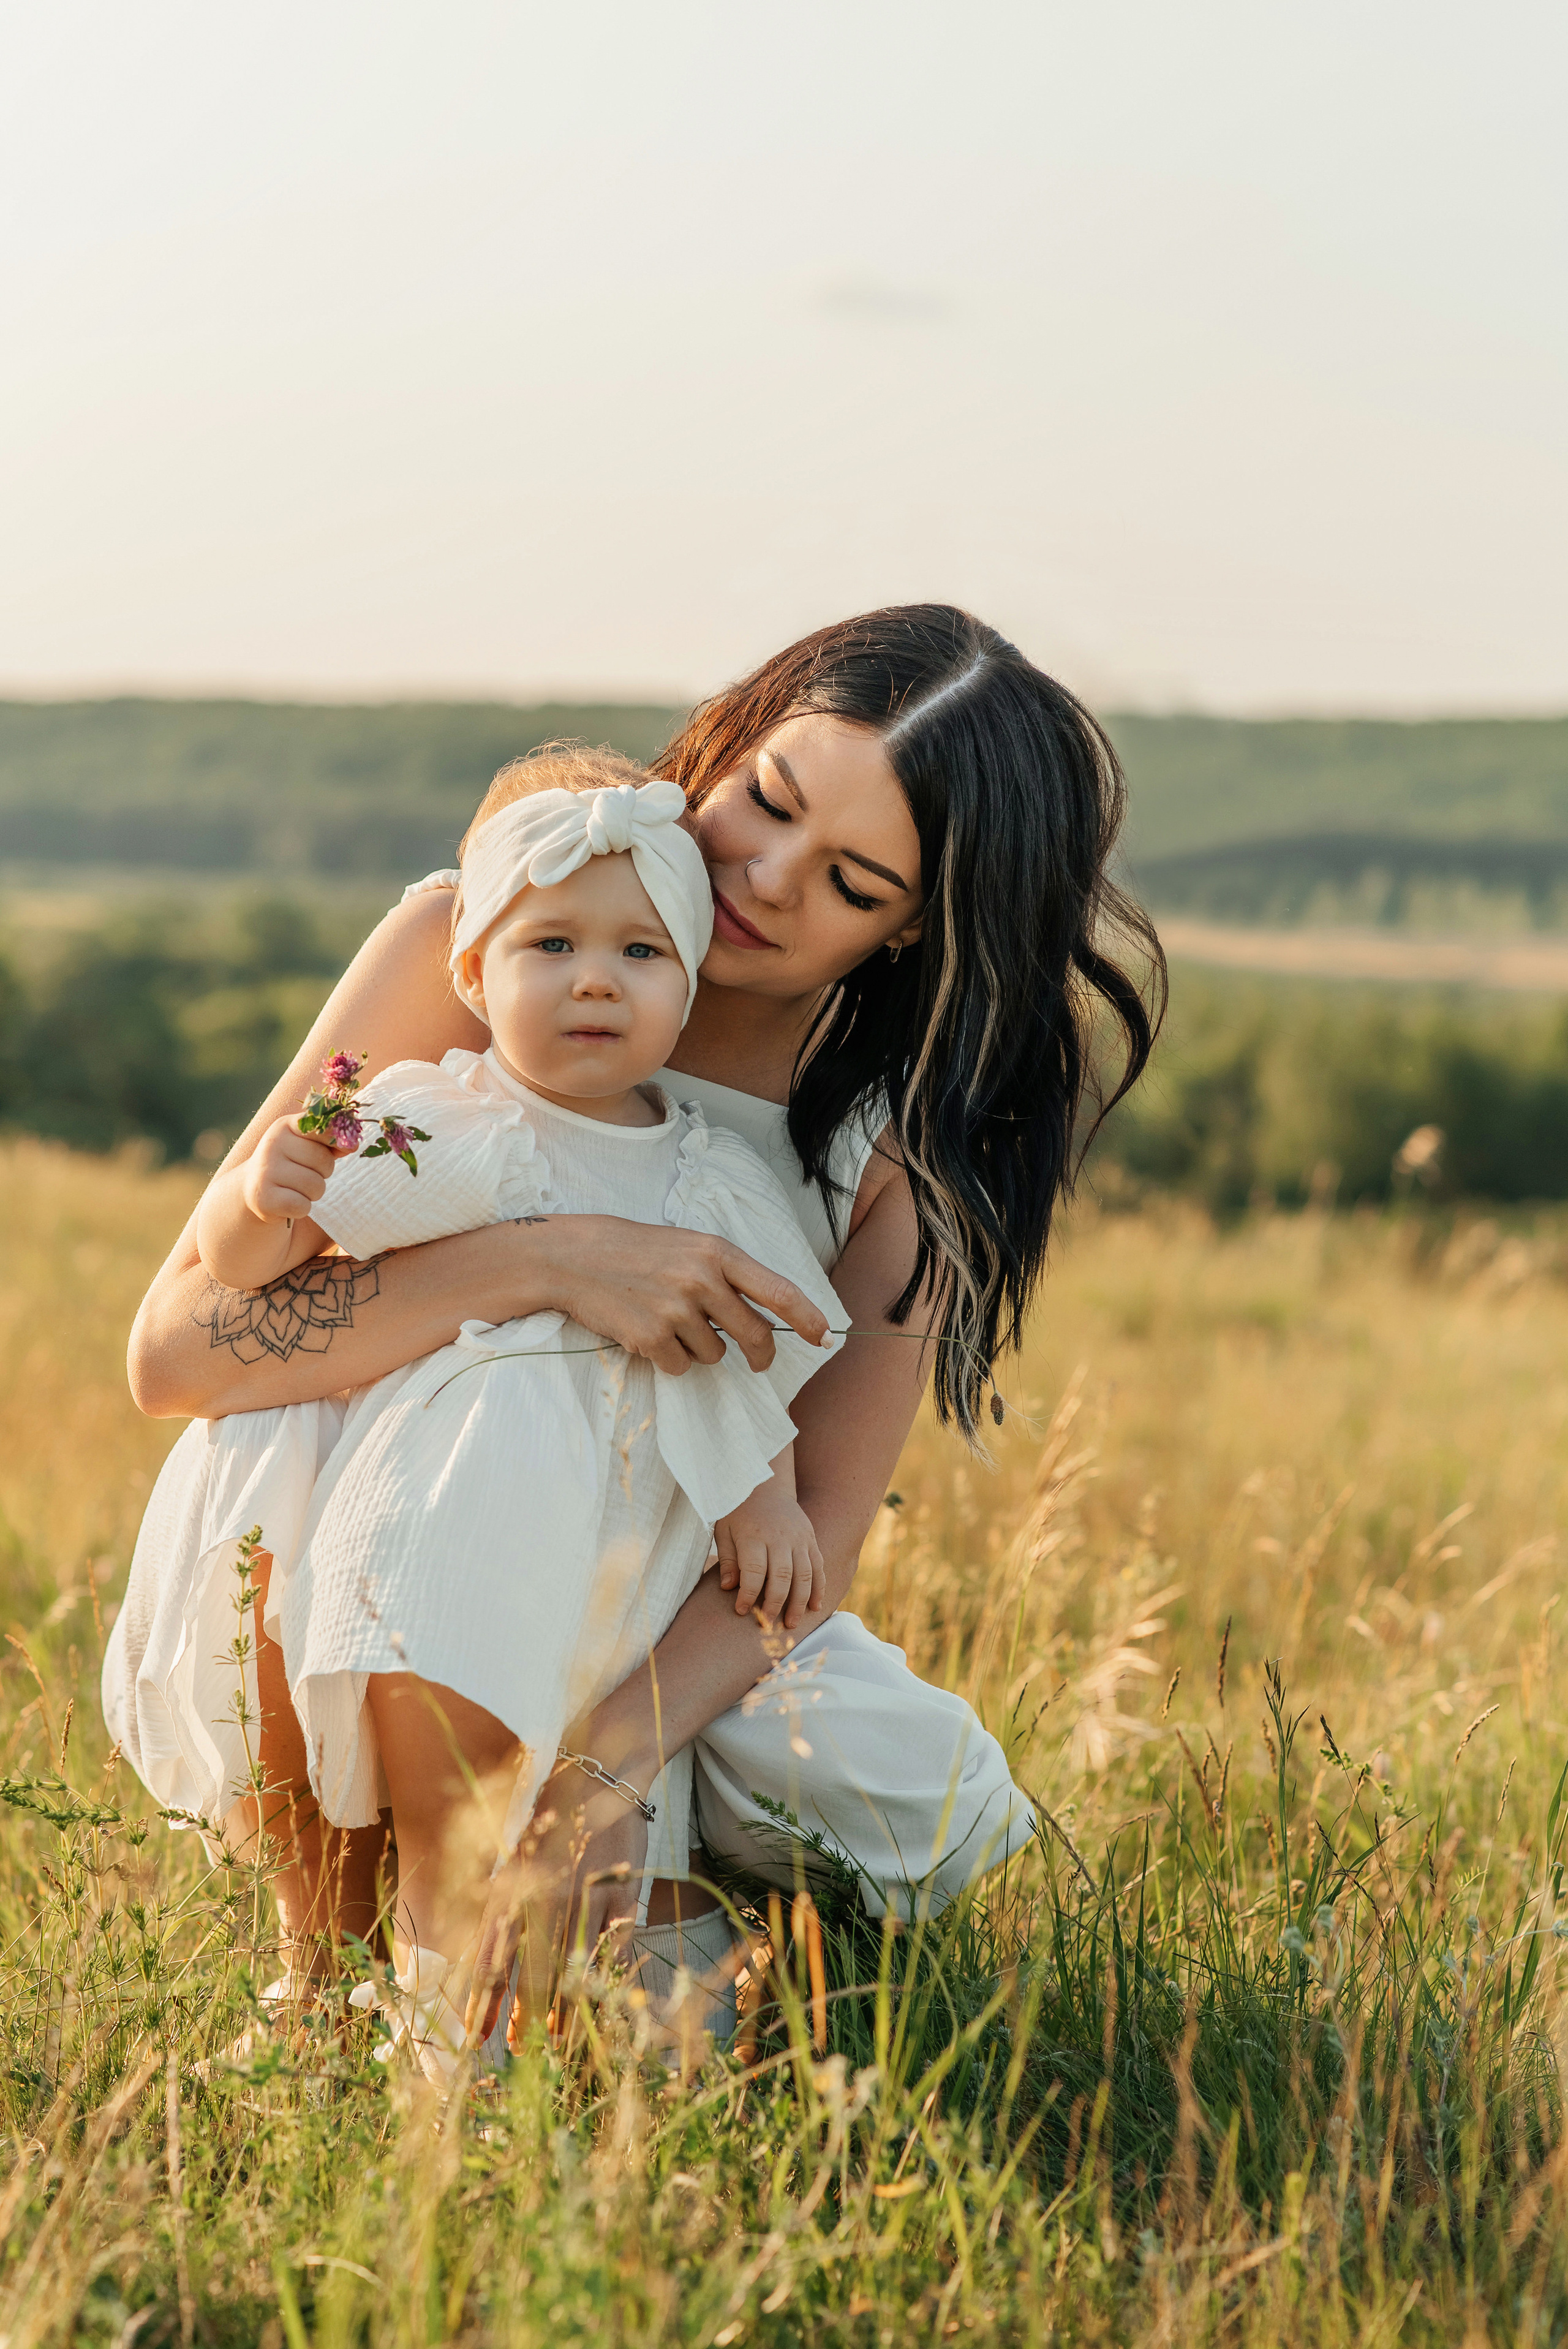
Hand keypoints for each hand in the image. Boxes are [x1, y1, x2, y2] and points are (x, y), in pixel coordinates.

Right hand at [240, 1114, 350, 1224]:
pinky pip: (302, 1206)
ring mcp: (266, 1170)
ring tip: (296, 1187)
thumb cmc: (290, 1163)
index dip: (336, 1139)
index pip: (321, 1127)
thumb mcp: (306, 1145)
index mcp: (285, 1126)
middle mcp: (272, 1144)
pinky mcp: (263, 1197)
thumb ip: (330, 1141)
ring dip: (313, 1193)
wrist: (252, 1187)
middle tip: (306, 1174)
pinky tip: (289, 1201)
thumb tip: (351, 1145)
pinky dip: (302, 1208)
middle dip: (323, 1173)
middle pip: (323, 1161)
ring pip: (315, 1186)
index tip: (342, 1148)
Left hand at [466, 1765, 650, 2043]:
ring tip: (553, 2042)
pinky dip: (602, 1977)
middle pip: (531, 1971)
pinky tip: (597, 2002)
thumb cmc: (550, 1817)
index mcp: (512, 1887)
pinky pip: (611, 1947)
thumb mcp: (514, 1855)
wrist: (601, 1775)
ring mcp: (585, 1895)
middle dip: (521, 2017)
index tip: (472, 2038)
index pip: (491, 1957)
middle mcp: (544, 1895)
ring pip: (572, 1965)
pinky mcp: (620, 1892)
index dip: (482, 2000)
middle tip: (515, 2051)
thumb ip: (500, 1902)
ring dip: (561, 2008)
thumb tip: (480, 1957)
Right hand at [539, 1218, 832, 1376]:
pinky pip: (680, 1367)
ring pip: (714, 1354)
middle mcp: (702, 1279)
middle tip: (757, 1360)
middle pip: (756, 1335)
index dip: (809, 1318)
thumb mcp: (687, 1246)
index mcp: (717, 1252)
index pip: (779, 1291)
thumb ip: (726, 1275)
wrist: (572, 1257)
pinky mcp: (651, 1337)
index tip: (826, 1338)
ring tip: (668, 1321)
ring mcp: (676, 1309)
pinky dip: (668, 1359)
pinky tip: (647, 1333)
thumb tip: (764, 1313)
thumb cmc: (633, 1250)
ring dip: (698, 1348)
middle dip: (760, 1354)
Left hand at [715, 1484, 824, 1630]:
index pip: (754, 1572)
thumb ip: (728, 1559)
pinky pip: (818, 1567)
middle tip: (767, 1624)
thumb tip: (728, 1588)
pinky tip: (815, 1607)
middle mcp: (780, 1537)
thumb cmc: (739, 1511)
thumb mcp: (724, 1530)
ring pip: (805, 1575)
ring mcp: (799, 1538)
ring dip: (799, 1603)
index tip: (741, 1610)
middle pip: (782, 1577)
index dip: (748, 1595)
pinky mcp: (811, 1539)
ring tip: (792, 1623)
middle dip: (775, 1604)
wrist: (766, 1485)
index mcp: (754, 1535)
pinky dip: (818, 1588)